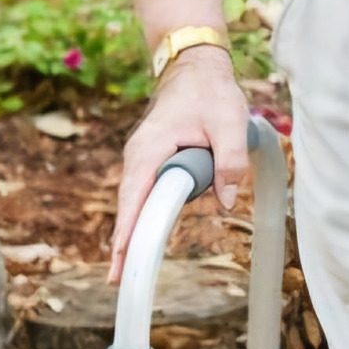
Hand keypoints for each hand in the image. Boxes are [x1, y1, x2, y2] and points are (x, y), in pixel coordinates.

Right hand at [111, 48, 251, 281]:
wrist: (195, 66)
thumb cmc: (211, 91)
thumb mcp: (229, 121)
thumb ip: (230, 159)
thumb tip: (226, 200)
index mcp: (151, 148)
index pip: (135, 197)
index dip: (129, 230)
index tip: (120, 259)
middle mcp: (139, 156)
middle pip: (130, 207)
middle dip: (123, 244)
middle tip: (117, 283)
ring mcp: (143, 159)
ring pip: (139, 201)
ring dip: (135, 231)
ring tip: (125, 269)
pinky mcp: (152, 161)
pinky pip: (148, 193)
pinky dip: (144, 216)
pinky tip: (139, 241)